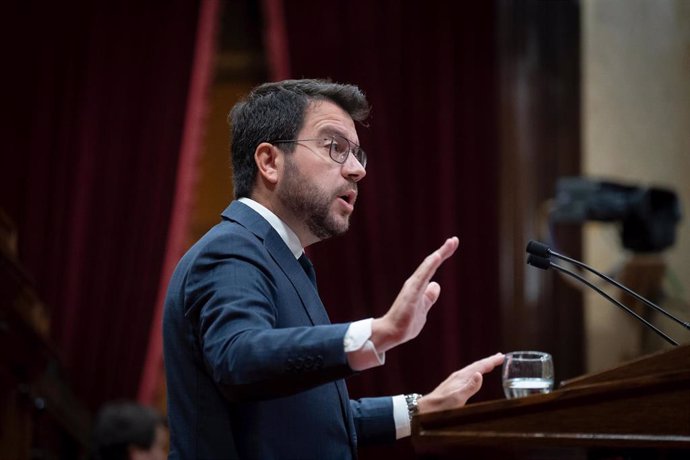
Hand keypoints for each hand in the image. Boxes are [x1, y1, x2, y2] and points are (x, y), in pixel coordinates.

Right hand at [370, 237, 458, 352]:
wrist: (392, 333)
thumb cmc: (406, 322)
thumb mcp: (423, 308)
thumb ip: (429, 297)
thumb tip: (436, 285)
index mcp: (419, 286)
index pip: (432, 268)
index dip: (442, 255)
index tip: (452, 244)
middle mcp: (415, 283)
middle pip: (431, 263)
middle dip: (443, 251)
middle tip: (455, 240)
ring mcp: (413, 287)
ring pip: (428, 267)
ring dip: (439, 255)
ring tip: (450, 244)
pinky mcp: (411, 293)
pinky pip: (422, 277)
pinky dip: (429, 266)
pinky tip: (437, 257)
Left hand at [417, 353, 504, 413]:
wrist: (425, 409)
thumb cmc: (441, 406)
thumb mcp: (458, 398)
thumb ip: (469, 387)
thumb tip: (480, 374)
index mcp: (461, 377)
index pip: (479, 366)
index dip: (491, 361)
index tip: (502, 356)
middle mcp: (458, 376)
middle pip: (476, 365)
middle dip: (488, 361)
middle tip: (500, 356)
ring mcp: (455, 380)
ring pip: (472, 369)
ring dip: (483, 365)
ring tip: (491, 363)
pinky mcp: (453, 385)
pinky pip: (468, 375)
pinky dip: (476, 371)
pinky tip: (476, 375)